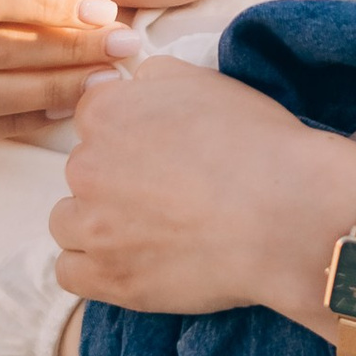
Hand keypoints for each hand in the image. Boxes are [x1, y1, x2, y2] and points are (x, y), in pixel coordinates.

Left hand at [50, 57, 355, 316]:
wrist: (287, 214)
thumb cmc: (256, 144)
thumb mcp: (206, 83)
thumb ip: (155, 77)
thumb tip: (134, 84)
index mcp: (106, 113)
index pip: (93, 117)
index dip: (126, 132)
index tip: (155, 151)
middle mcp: (86, 166)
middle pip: (82, 170)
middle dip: (115, 178)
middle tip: (167, 192)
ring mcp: (93, 226)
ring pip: (69, 222)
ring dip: (98, 224)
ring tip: (150, 230)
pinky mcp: (108, 278)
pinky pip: (70, 272)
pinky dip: (95, 268)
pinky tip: (131, 261)